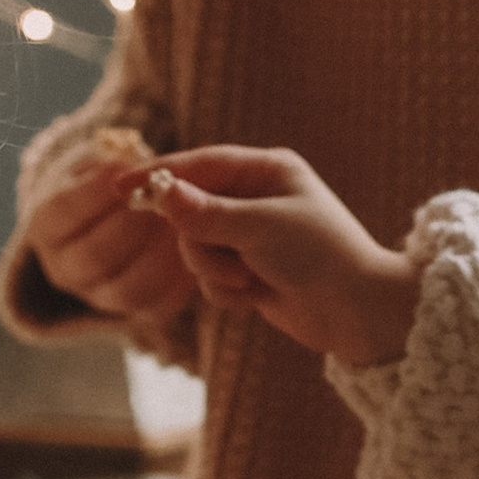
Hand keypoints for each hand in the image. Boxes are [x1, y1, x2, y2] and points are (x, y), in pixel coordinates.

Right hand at [28, 150, 193, 326]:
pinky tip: (196, 243)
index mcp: (47, 231)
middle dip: (134, 223)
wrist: (125, 218)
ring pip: (130, 287)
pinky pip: (161, 303)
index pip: (63, 212)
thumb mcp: (103, 165)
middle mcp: (67, 271)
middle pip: (94, 256)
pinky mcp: (141, 312)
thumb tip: (131, 162)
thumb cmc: (112, 183)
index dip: (95, 190)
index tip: (124, 166)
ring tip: (184, 219)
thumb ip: (114, 164)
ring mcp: (103, 297)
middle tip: (164, 196)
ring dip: (162, 252)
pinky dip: (182, 275)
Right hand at [129, 149, 415, 369]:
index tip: (120, 187)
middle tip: (225, 261)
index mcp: (267, 170)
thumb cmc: (322, 257)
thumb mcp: (261, 228)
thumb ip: (206, 213)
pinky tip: (255, 298)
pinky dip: (225, 291)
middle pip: (190, 211)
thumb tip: (161, 192)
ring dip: (215, 271)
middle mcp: (256, 198)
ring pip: (196, 248)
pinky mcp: (248, 270)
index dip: (159, 175)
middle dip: (202, 243)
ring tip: (249, 282)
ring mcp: (250, 236)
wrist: (359, 314)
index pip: (200, 164)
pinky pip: (209, 277)